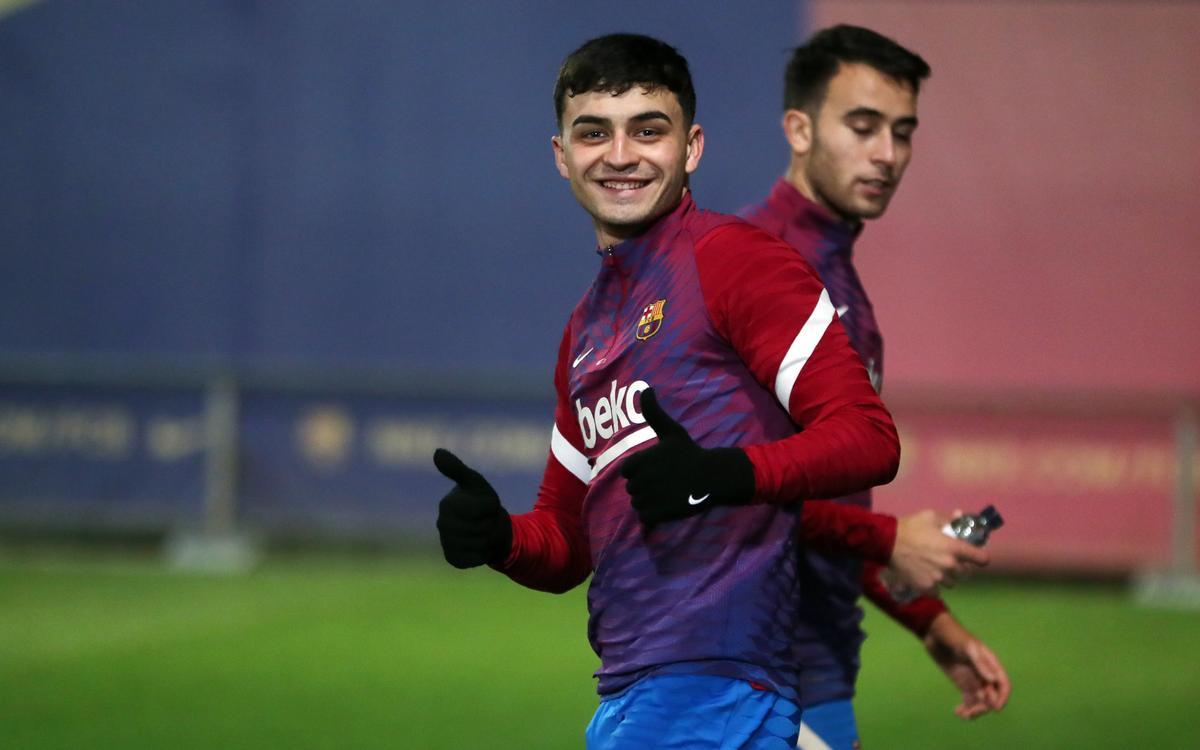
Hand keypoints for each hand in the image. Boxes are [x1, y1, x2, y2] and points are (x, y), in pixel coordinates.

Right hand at [433, 448, 512, 568]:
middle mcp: (442, 524)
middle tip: (487, 521)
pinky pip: (476, 559)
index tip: (489, 505)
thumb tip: (436, 452)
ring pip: (480, 545)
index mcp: (447, 504)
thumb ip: (457, 469)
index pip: (481, 511)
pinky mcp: (453, 559)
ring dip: (489, 540)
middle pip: (481, 529)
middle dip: (491, 525)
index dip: (492, 508)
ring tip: (485, 533)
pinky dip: (484, 554)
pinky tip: (480, 547)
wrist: (488, 527)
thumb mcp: (475, 483)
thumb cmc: (482, 502)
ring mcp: (446, 542)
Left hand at [618, 388, 755, 524]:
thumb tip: (646, 388)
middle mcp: (644, 479)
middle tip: (664, 481)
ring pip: (637, 503)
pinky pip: (645, 518)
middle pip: (631, 488)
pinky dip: (652, 516)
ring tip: (665, 494)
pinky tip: (665, 506)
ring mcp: (651, 497)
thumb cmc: (690, 452)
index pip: (626, 470)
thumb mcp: (671, 430)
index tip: (654, 469)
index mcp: (642, 460)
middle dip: (644, 486)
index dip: (637, 470)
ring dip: (647, 501)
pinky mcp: (660, 513)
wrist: (713, 476)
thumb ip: (654, 412)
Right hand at [888, 510, 989, 592]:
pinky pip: (937, 591)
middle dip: (961, 567)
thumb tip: (960, 516)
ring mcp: (938, 578)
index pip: (982, 559)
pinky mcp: (926, 587)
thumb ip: (949, 520)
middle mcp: (950, 565)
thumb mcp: (930, 517)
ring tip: (937, 570)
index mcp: (955, 548)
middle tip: (951, 561)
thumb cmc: (910, 527)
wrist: (887, 543)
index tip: (976, 556)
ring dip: (948, 577)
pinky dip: (934, 586)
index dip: (980, 557)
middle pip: (966, 573)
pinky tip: (926, 577)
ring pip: (952, 583)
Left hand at [923, 612, 1011, 718]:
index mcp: (990, 663)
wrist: (934, 631)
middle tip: (972, 712)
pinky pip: (968, 699)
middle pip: (992, 696)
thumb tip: (993, 681)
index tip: (995, 708)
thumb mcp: (967, 647)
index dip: (1002, 697)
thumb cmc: (953, 634)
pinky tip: (958, 712)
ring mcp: (973, 679)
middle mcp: (984, 674)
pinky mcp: (961, 683)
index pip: (1003, 684)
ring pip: (980, 701)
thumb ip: (980, 663)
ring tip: (964, 714)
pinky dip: (966, 708)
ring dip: (975, 710)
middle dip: (985, 706)